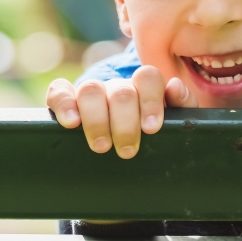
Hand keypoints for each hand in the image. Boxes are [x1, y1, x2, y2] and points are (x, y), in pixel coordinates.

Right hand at [46, 66, 198, 158]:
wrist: (125, 162)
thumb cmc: (152, 141)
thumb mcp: (175, 127)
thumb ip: (183, 106)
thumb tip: (175, 87)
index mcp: (144, 89)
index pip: (148, 78)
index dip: (150, 101)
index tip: (151, 129)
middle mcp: (117, 87)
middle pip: (120, 91)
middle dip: (124, 123)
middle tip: (128, 151)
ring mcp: (91, 93)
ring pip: (90, 89)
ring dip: (96, 119)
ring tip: (102, 147)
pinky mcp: (66, 101)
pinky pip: (58, 91)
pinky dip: (64, 104)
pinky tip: (71, 123)